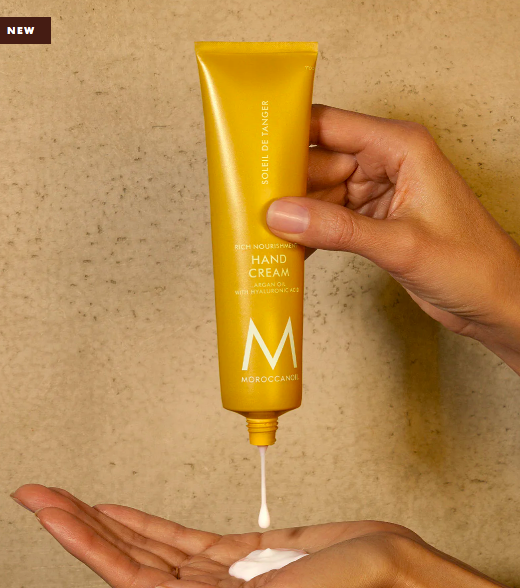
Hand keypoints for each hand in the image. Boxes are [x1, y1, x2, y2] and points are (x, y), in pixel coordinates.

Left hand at [10, 485, 519, 587]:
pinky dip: (146, 522)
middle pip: (127, 555)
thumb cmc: (349, 587)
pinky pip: (179, 537)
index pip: (130, 573)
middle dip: (79, 526)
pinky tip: (122, 511)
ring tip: (68, 501)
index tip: (49, 510)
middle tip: (37, 494)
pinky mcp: (238, 550)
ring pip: (148, 544)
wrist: (387, 566)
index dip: (85, 542)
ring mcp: (220, 570)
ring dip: (106, 522)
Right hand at [267, 104, 519, 373]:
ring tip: (263, 232)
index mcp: (402, 147)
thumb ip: (338, 229)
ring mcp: (381, 192)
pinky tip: (290, 248)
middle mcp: (389, 163)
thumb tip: (282, 215)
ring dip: (296, 213)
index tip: (252, 152)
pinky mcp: (376, 220)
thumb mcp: (400, 244)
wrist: (495, 303)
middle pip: (320, 161)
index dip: (290, 136)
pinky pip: (332, 218)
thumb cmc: (472, 265)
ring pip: (322, 193)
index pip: (332, 126)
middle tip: (251, 206)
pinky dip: (312, 232)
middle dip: (287, 184)